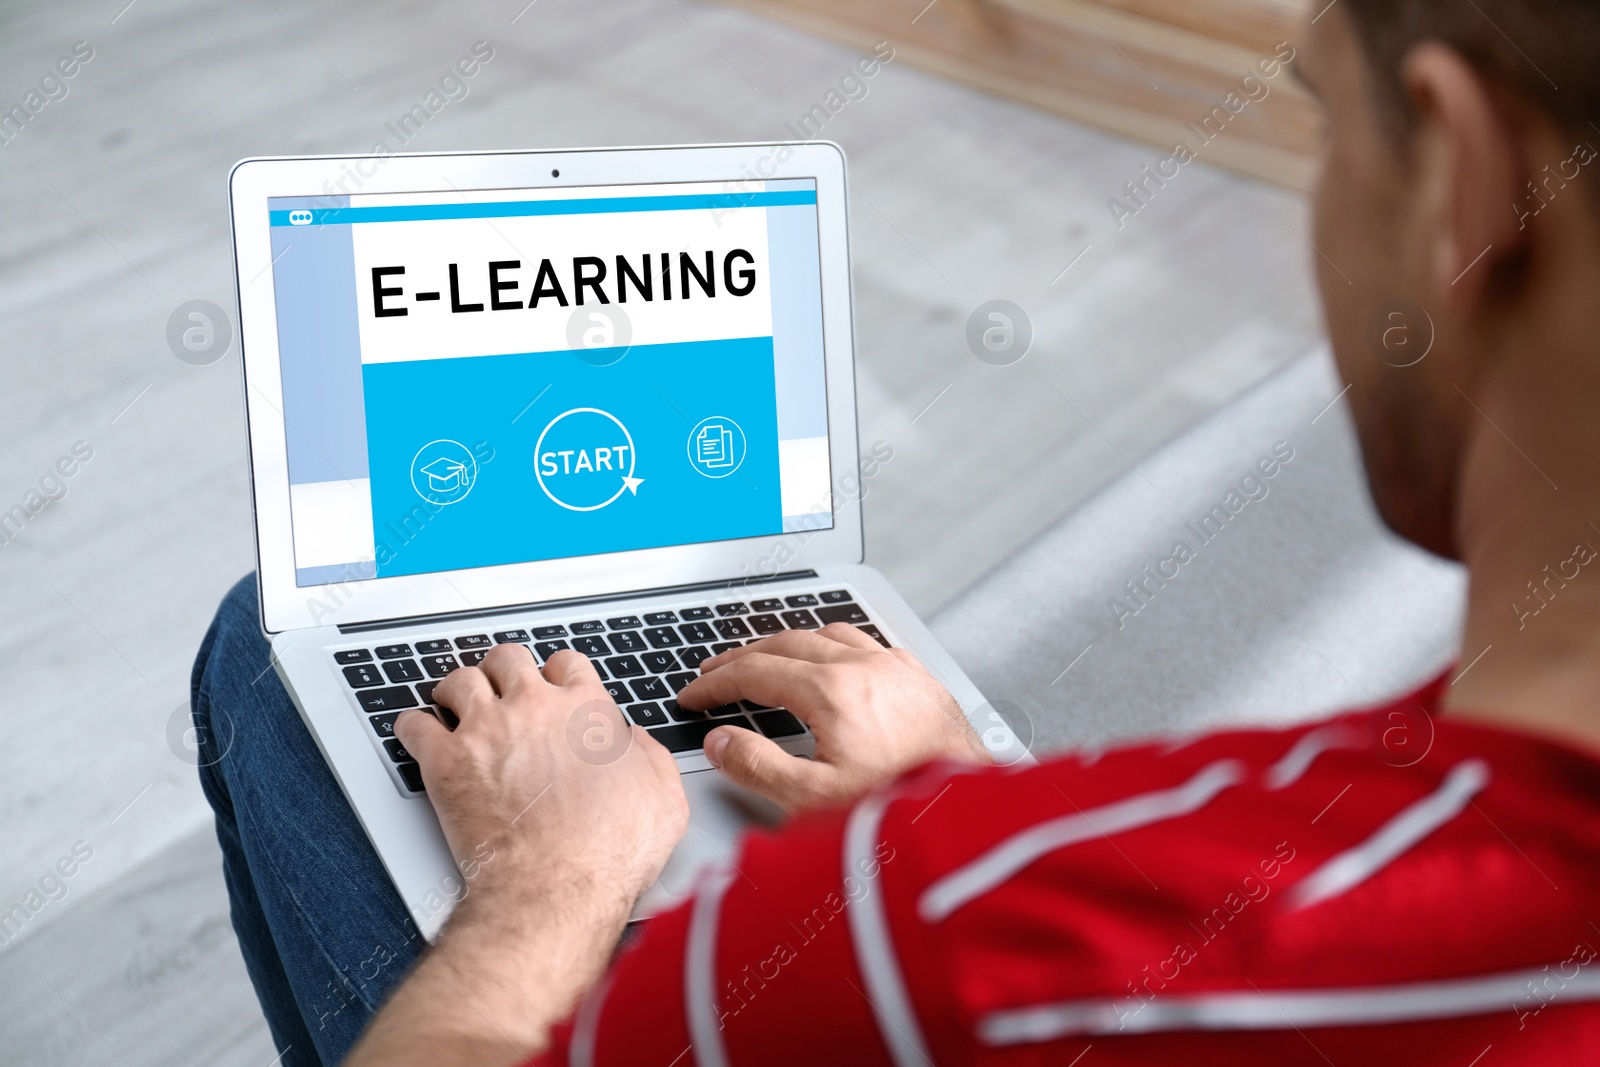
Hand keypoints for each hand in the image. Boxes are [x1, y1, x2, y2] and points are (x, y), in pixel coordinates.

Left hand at [347, 649, 686, 1066]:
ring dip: (457, 691)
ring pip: (459, 681)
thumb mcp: (663, 799)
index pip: (566, 663)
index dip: (558, 675)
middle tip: (499, 689)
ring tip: (455, 705)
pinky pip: (415, 725)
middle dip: (503, 672)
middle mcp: (534, 707)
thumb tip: (637, 744)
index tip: (551, 688)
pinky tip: (419, 734)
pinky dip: (414, 727)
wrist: (556, 889)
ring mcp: (487, 730)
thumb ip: (651, 758)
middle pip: (508, 659)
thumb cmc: (608, 853)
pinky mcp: (446, 762)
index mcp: (586, 709)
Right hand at [677, 623, 990, 811]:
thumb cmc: (900, 808)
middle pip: (785, 643)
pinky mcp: (918, 676)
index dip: (715, 683)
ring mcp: (894, 667)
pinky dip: (833, 645)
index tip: (693, 696)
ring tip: (766, 656)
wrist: (969, 812)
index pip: (754, 672)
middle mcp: (863, 667)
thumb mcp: (812, 800)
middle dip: (742, 657)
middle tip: (715, 672)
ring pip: (827, 634)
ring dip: (787, 643)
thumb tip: (723, 741)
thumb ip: (757, 767)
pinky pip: (866, 642)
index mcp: (831, 691)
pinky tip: (834, 659)